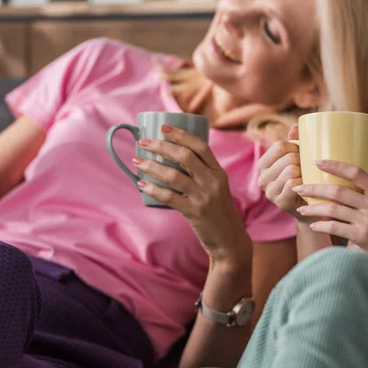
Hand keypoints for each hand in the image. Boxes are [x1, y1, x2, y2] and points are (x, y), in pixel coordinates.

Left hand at [134, 125, 251, 264]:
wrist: (229, 240)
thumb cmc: (219, 212)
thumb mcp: (217, 188)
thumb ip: (202, 174)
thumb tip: (173, 159)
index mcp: (219, 172)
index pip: (201, 146)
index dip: (181, 135)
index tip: (164, 128)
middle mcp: (213, 181)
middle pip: (185, 156)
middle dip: (162, 146)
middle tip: (144, 142)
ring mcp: (204, 197)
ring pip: (174, 175)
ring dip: (152, 166)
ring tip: (137, 161)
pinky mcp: (194, 212)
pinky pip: (169, 197)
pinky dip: (153, 189)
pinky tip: (142, 184)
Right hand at [257, 125, 307, 220]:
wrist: (310, 208)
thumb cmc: (304, 179)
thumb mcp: (298, 159)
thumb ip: (296, 142)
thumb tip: (297, 126)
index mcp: (263, 164)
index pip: (279, 146)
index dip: (295, 147)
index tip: (302, 154)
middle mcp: (262, 178)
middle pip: (287, 157)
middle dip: (302, 161)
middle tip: (307, 168)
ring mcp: (269, 191)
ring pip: (291, 170)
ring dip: (304, 173)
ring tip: (307, 178)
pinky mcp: (279, 201)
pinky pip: (293, 184)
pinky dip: (303, 183)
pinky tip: (306, 187)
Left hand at [293, 160, 367, 275]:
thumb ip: (367, 195)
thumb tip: (341, 183)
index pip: (356, 172)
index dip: (334, 165)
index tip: (316, 162)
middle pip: (338, 191)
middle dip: (314, 188)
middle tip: (298, 187)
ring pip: (333, 209)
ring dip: (313, 208)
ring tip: (301, 209)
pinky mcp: (362, 236)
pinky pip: (335, 227)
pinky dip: (321, 225)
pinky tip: (313, 225)